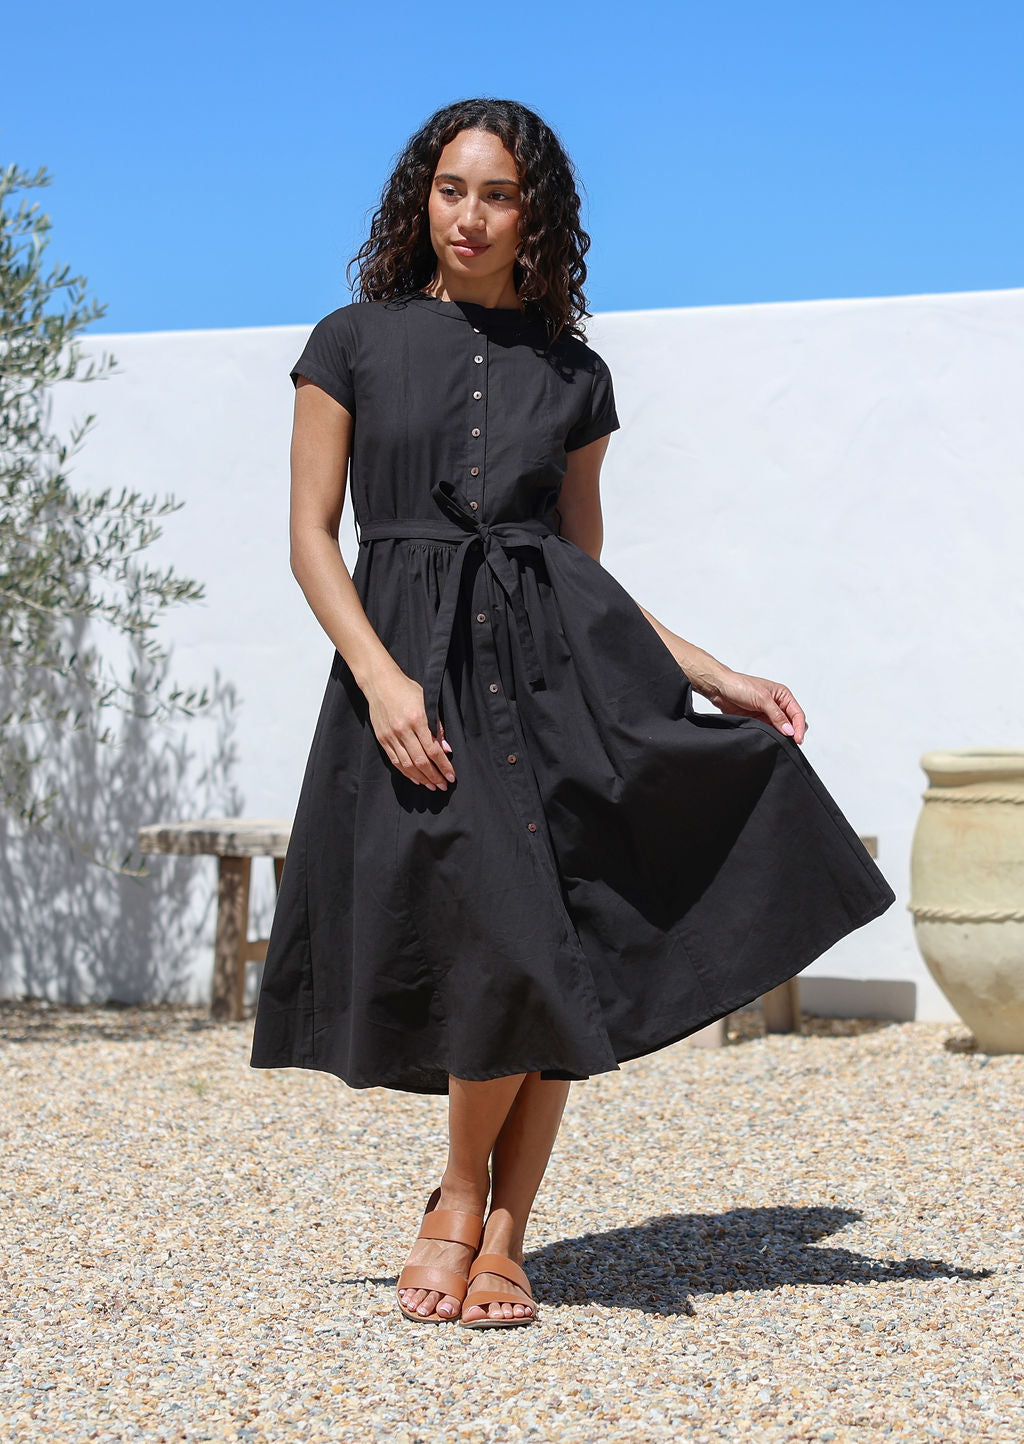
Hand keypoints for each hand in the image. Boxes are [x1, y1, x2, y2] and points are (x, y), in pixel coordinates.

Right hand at [362, 669, 455, 788]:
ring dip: (421, 778)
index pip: (433, 749)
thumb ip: (437, 726)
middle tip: (443, 785)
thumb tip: (446, 749)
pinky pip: (395, 761)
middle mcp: (403, 730)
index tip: (451, 776)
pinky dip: (406, 772)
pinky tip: (416, 778)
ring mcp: (390, 736)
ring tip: (432, 785)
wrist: (379, 683)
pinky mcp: (382, 739)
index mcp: (417, 719)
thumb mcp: (427, 701)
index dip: (444, 766)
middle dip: (434, 776)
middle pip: (421, 761)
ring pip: (407, 765)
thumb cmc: (406, 689)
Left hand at [701, 666, 807, 743]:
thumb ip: (777, 715)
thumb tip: (789, 730)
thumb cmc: (740, 686)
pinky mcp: (758, 721)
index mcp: (783, 695)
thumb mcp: (762, 699)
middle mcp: (778, 705)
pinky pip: (769, 731)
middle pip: (792, 723)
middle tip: (790, 744)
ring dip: (782, 736)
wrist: (720, 689)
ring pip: (781, 729)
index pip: (797, 714)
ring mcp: (768, 714)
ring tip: (780, 743)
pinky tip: (770, 741)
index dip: (799, 727)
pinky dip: (772, 737)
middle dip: (793, 733)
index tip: (797, 740)